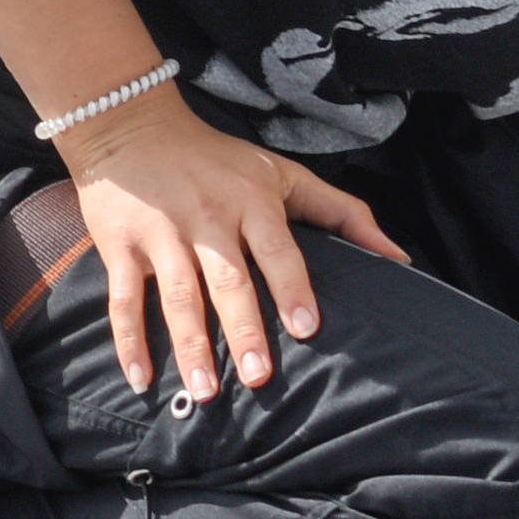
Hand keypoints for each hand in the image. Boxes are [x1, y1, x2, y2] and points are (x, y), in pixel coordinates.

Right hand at [54, 98, 405, 402]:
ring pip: (176, 296)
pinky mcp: (119, 246)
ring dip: (189, 346)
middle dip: (243, 329)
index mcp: (251, 201)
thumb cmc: (218, 160)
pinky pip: (124, 299)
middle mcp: (206, 218)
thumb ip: (343, 214)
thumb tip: (398, 257)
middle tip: (258, 376)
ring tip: (205, 391)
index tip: (306, 328)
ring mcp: (160, 233)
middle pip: (227, 280)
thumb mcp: (284, 174)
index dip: (292, 287)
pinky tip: (143, 379)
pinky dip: (129, 341)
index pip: (277, 249)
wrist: (131, 126)